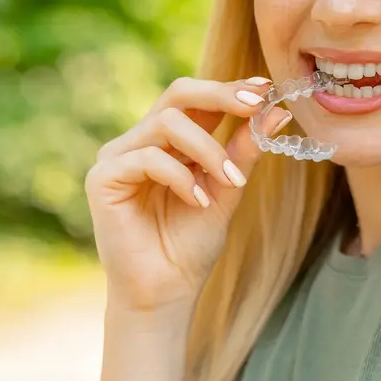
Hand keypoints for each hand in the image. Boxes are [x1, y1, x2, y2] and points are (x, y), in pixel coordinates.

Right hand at [85, 76, 290, 312]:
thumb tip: (278, 112)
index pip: (197, 98)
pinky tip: (197, 202)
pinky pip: (147, 158)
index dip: (229, 88)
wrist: (165, 292)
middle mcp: (140, 140)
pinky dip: (179, 176)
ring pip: (167, 123)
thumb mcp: (227, 189)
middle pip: (178, 94)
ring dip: (207, 150)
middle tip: (255, 106)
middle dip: (220, 95)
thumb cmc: (191, 244)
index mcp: (170, 140)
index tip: (265, 88)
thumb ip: (245, 151)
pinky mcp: (102, 178)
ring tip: (228, 182)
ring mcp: (118, 157)